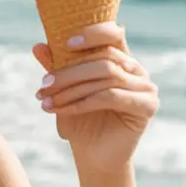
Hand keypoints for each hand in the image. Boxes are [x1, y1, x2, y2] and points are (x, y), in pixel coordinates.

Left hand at [35, 22, 157, 174]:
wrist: (92, 152)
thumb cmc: (78, 118)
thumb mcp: (64, 89)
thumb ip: (56, 66)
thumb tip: (38, 45)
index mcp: (120, 58)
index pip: (113, 34)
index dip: (92, 34)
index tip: (66, 43)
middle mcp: (136, 70)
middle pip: (102, 60)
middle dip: (67, 73)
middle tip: (42, 86)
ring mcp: (146, 87)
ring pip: (105, 77)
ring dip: (70, 89)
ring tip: (45, 101)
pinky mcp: (147, 106)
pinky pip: (110, 97)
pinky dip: (81, 102)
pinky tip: (61, 110)